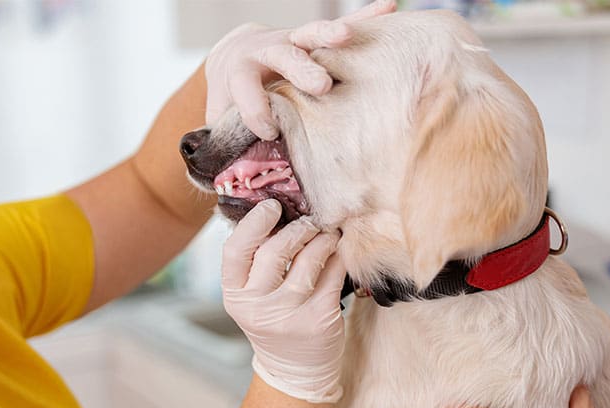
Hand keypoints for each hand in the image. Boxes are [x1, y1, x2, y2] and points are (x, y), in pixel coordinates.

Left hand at [205, 0, 395, 139]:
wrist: (236, 60)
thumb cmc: (231, 102)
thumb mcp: (221, 120)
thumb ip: (223, 147)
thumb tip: (225, 188)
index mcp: (240, 72)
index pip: (244, 86)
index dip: (253, 108)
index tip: (267, 130)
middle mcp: (267, 52)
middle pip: (282, 56)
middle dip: (301, 70)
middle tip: (321, 85)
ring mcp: (294, 42)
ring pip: (310, 35)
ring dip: (328, 35)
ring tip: (346, 36)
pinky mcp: (316, 39)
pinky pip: (344, 26)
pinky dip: (366, 17)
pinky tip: (388, 8)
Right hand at [222, 200, 345, 402]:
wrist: (295, 369)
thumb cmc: (273, 319)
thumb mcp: (252, 296)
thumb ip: (256, 261)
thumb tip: (277, 210)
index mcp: (235, 295)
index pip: (235, 250)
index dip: (254, 223)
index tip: (272, 207)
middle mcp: (258, 307)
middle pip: (275, 250)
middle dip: (296, 228)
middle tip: (308, 221)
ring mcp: (289, 315)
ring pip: (309, 260)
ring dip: (321, 239)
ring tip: (326, 234)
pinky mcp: (320, 319)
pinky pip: (333, 274)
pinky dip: (338, 256)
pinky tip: (338, 252)